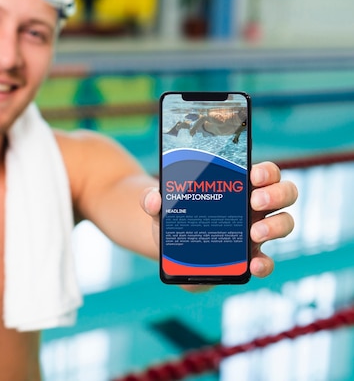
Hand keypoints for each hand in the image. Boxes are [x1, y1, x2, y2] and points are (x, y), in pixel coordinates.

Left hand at [141, 161, 297, 278]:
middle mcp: (254, 207)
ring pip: (285, 223)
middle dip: (276, 195)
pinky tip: (254, 264)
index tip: (253, 174)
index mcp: (238, 186)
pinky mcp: (249, 258)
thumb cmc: (172, 216)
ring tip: (254, 233)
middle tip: (255, 202)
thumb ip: (151, 200)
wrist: (170, 248)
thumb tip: (153, 198)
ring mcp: (256, 232)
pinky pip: (267, 261)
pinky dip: (265, 264)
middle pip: (285, 193)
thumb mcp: (160, 206)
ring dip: (276, 226)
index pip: (265, 172)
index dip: (266, 171)